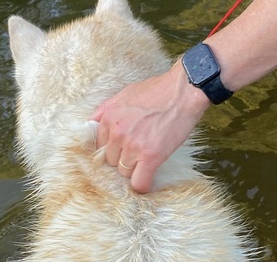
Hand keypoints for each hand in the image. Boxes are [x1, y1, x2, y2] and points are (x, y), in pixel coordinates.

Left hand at [91, 61, 210, 192]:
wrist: (183, 91)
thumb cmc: (157, 90)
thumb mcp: (124, 94)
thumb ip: (106, 111)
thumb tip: (93, 126)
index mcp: (108, 116)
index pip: (99, 146)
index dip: (113, 147)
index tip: (123, 148)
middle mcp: (116, 132)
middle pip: (111, 160)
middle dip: (123, 157)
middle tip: (139, 150)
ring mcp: (132, 145)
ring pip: (124, 172)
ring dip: (135, 168)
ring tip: (147, 158)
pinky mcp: (150, 156)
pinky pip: (139, 182)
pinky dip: (143, 185)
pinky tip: (148, 181)